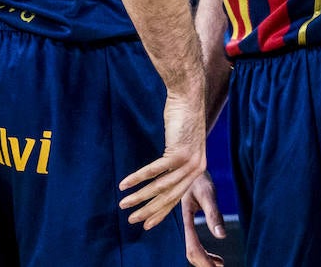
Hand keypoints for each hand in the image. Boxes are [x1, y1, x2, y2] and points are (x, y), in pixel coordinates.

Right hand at [118, 87, 206, 229]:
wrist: (188, 97)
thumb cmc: (181, 120)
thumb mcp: (180, 146)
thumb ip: (174, 162)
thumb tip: (159, 177)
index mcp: (197, 169)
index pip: (177, 196)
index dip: (161, 212)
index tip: (147, 224)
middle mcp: (197, 168)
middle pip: (169, 196)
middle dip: (148, 210)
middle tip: (131, 220)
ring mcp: (189, 161)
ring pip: (161, 187)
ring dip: (140, 197)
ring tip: (123, 204)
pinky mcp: (179, 152)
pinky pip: (155, 170)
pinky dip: (138, 178)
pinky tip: (124, 184)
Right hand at [182, 172, 226, 266]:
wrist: (187, 165)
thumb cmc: (199, 178)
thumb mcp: (208, 194)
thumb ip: (214, 214)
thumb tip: (221, 236)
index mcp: (185, 218)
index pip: (192, 247)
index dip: (203, 260)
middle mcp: (182, 224)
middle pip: (189, 251)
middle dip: (203, 263)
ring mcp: (183, 223)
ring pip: (190, 248)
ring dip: (203, 258)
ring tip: (219, 263)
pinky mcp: (187, 221)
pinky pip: (191, 241)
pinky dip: (201, 251)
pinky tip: (212, 254)